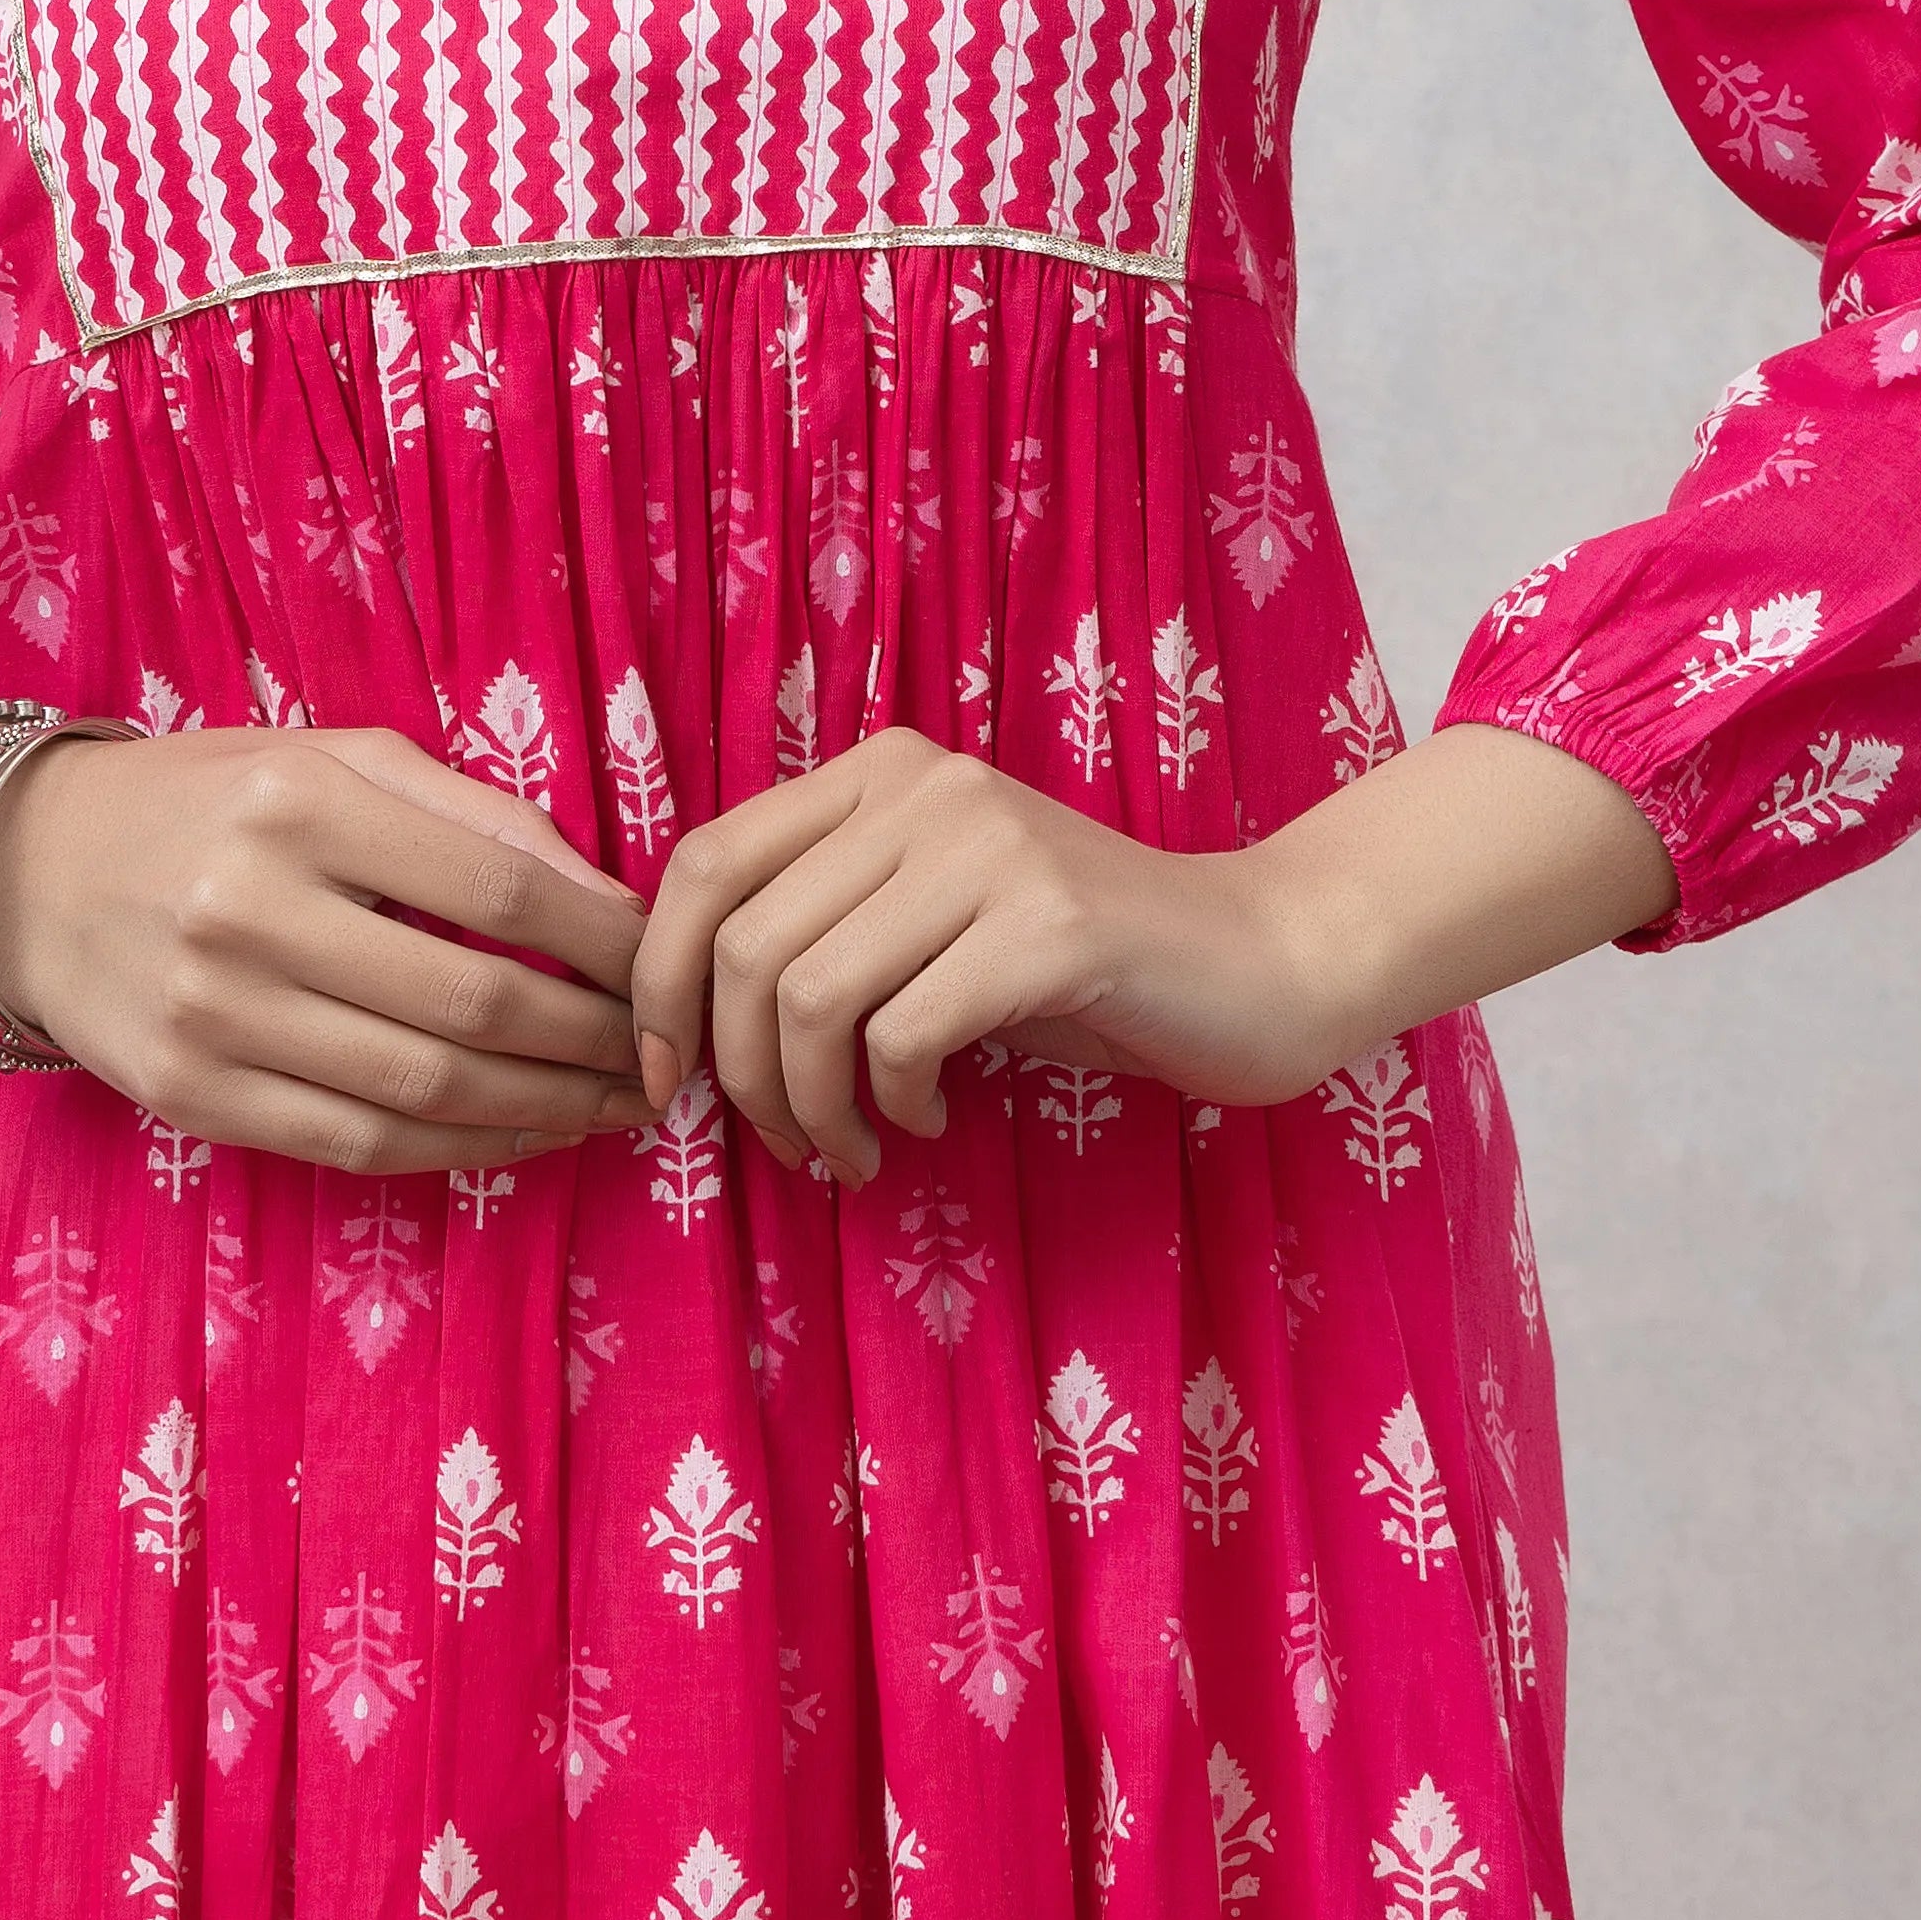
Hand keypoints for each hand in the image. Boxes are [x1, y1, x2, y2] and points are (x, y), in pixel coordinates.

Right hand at [0, 718, 650, 1179]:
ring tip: (619, 1104)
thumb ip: (470, 814)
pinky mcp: (194, 1099)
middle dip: (595, 1039)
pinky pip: (359, 1141)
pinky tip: (526, 1130)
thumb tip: (606, 899)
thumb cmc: (214, 804)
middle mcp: (249, 913)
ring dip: (549, 1108)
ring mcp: (213, 1017)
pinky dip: (462, 1146)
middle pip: (472, 1001)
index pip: (498, 887)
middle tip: (663, 1052)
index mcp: (298, 805)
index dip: (603, 939)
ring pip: (425, 1089)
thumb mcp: (334, 760)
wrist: (32, 875)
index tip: (661, 961)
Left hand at [629, 732, 1374, 1184]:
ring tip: (854, 1147)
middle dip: (741, 1073)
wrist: (1262, 963)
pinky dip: (893, 1100)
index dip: (658, 980)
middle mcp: (925, 788)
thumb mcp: (931, 921)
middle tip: (790, 1141)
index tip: (668, 1075)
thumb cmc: (1079, 968)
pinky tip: (931, 1115)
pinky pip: (901, 1034)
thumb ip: (824, 931)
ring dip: (812, 1104)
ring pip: (813, 997)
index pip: (705, 863)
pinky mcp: (1049, 926)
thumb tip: (681, 1015)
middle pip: (747, 946)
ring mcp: (990, 848)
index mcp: (881, 772)